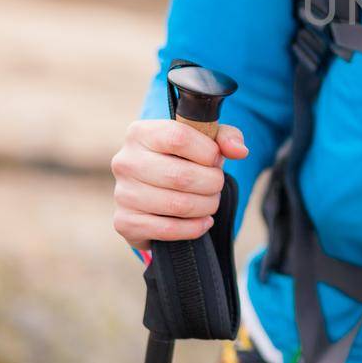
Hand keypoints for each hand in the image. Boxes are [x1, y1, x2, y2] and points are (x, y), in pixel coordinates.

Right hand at [111, 118, 248, 252]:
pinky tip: (202, 221)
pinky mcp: (125, 222)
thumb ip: (226, 137)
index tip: (215, 159)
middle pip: (181, 176)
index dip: (208, 152)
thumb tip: (239, 151)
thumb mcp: (205, 140)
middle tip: (216, 184)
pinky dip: (194, 228)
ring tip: (210, 201)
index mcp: (140, 133)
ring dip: (206, 206)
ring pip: (177, 205)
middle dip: (211, 183)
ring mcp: (122, 194)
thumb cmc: (183, 159)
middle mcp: (125, 161)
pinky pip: (168, 229)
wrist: (155, 190)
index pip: (179, 138)